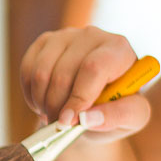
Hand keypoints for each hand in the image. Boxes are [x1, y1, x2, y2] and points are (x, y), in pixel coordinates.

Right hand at [18, 27, 151, 143]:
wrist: (97, 102)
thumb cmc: (117, 108)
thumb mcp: (133, 118)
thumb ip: (119, 116)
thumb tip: (86, 118)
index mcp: (119, 49)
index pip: (93, 68)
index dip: (78, 97)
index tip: (68, 121)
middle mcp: (93, 36)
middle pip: (63, 74)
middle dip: (57, 107)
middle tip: (62, 125)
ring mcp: (65, 36)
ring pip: (41, 73)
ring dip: (42, 102)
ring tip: (54, 114)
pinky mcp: (44, 42)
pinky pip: (27, 71)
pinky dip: (31, 95)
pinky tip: (44, 102)